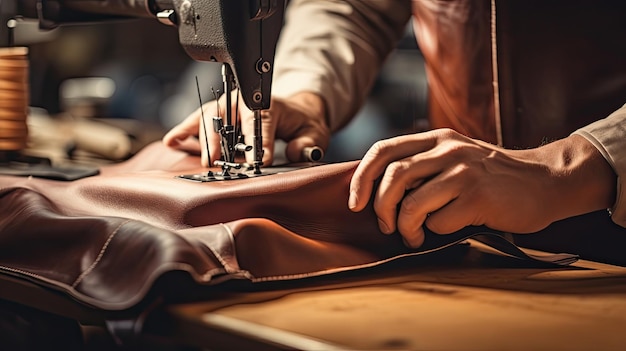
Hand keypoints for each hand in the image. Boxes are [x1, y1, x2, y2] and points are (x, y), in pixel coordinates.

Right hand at [162, 91, 329, 166]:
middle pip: (226, 116)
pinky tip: (172, 142)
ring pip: (208, 117)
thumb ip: (309, 142)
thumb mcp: (314, 132)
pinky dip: (184, 132)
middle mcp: (244, 102)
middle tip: (216, 161)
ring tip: (186, 149)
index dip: (259, 142)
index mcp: (268, 104)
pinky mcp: (218, 117)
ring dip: (199, 137)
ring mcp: (229, 108)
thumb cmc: (301, 123)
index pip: (260, 122)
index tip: (260, 161)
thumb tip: (299, 152)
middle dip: (220, 139)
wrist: (294, 113)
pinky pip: (198, 122)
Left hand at [348, 128, 615, 247]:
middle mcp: (447, 149)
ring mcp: (463, 171)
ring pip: (411, 204)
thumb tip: (377, 190)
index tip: (356, 203)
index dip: (361, 178)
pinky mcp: (478, 197)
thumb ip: (422, 165)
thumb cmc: (491, 177)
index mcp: (436, 138)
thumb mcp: (455, 157)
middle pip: (392, 178)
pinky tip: (449, 229)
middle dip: (380, 208)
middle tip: (386, 226)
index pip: (383, 151)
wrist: (544, 182)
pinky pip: (438, 222)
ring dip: (406, 227)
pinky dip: (435, 232)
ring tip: (415, 236)